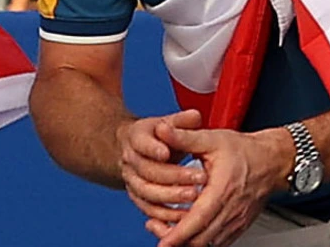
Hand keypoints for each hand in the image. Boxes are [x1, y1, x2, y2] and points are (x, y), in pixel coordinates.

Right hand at [117, 111, 207, 228]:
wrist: (141, 150)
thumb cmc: (161, 134)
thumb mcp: (170, 121)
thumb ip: (183, 120)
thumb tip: (194, 117)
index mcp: (136, 138)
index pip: (142, 143)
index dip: (153, 148)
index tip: (167, 153)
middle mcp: (130, 160)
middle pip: (147, 171)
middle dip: (173, 176)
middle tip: (199, 178)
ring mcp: (131, 180)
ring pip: (146, 192)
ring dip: (170, 197)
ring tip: (194, 196)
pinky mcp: (137, 196)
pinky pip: (148, 207)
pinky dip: (164, 213)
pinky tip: (184, 213)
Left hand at [145, 120, 291, 246]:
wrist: (274, 159)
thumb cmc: (246, 151)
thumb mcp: (214, 139)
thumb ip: (185, 138)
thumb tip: (162, 131)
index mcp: (223, 189)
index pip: (197, 219)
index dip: (177, 235)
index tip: (162, 243)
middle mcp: (231, 209)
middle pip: (200, 239)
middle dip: (176, 241)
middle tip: (158, 232)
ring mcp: (236, 221)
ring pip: (208, 244)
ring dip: (188, 243)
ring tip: (170, 234)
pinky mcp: (239, 226)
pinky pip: (219, 243)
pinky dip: (202, 242)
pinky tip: (191, 233)